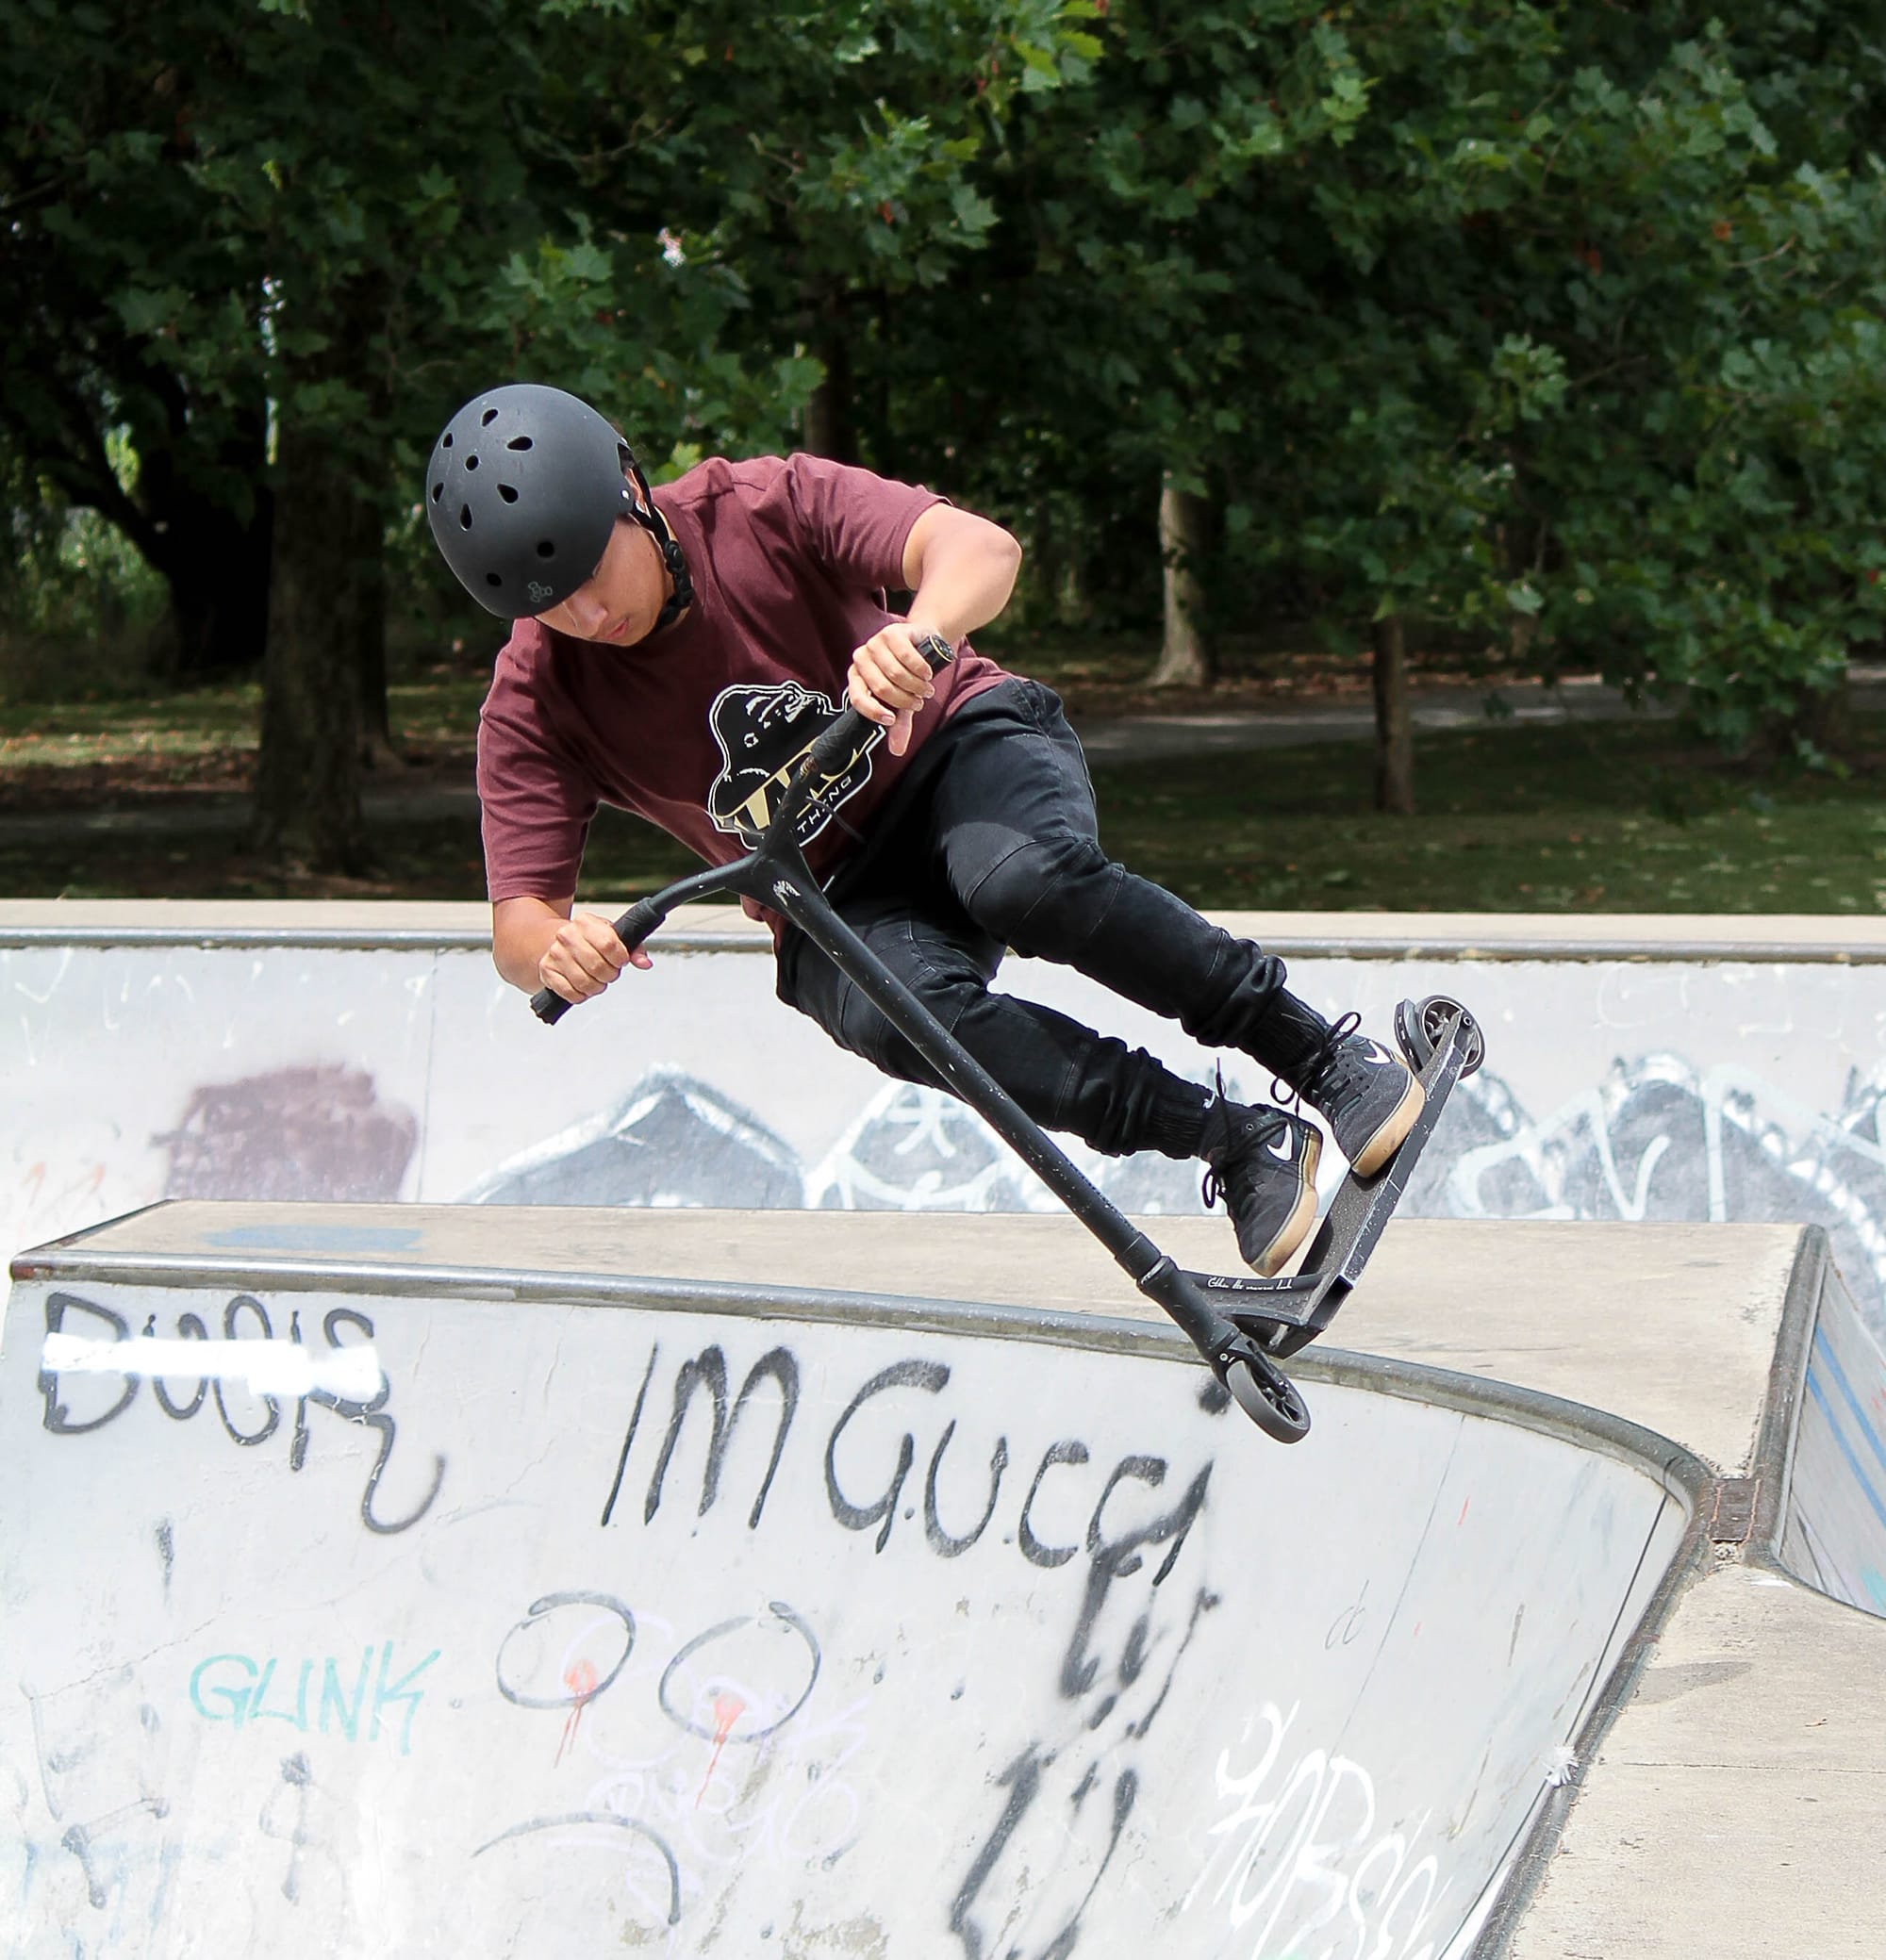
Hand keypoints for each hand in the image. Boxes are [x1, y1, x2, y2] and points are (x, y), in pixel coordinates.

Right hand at [537, 910, 652, 1003]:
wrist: (559, 943)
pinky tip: (583, 986)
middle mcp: (567, 936)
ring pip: (584, 983)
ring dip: (596, 987)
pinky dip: (581, 995)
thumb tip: (645, 963)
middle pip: (597, 966)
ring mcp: (555, 954)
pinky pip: (570, 993)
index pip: (609, 944)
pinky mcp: (547, 971)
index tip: (621, 962)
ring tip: (596, 980)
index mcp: (585, 922)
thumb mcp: (613, 937)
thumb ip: (633, 948)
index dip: (620, 959)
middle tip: (609, 973)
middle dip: (609, 975)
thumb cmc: (590, 941)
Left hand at [848, 621, 942, 756]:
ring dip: (916, 686)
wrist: (924, 644)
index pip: (857, 698)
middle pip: (881, 688)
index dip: (875, 712)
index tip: (892, 720)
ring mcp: (875, 643)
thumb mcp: (903, 702)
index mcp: (856, 677)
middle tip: (919, 702)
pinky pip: (907, 656)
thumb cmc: (908, 674)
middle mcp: (861, 659)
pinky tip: (927, 673)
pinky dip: (921, 669)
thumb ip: (898, 724)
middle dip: (904, 699)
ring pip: (896, 673)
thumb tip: (897, 751)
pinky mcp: (892, 633)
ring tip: (926, 689)